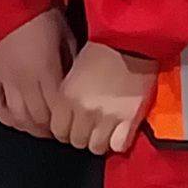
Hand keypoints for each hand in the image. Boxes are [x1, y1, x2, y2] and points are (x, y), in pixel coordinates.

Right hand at [0, 7, 71, 139]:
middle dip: (51, 130)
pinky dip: (7, 118)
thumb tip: (78, 86)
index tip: (74, 126)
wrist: (8, 0)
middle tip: (61, 131)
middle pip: (38, 119)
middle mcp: (24, 82)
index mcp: (45, 72)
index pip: (57, 111)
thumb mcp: (66, 38)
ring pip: (18, 118)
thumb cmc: (42, 16)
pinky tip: (18, 121)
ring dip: (31, 128)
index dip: (66, 123)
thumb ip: (71, 65)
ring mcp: (5, 83)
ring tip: (42, 128)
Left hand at [54, 39, 153, 155]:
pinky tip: (119, 134)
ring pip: (96, 147)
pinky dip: (118, 143)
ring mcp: (107, 117)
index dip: (64, 131)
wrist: (130, 39)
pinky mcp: (129, 120)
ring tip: (105, 132)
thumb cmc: (101, 49)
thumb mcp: (73, 71)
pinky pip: (118, 146)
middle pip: (76, 141)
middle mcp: (83, 110)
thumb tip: (68, 116)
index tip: (71, 127)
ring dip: (99, 141)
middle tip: (89, 128)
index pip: (57, 131)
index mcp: (66, 96)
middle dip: (81, 137)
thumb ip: (68, 96)